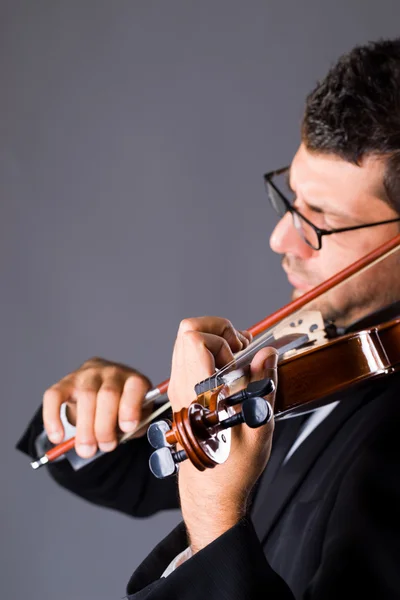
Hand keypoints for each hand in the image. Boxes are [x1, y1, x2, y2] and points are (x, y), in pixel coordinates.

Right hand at [42, 357, 151, 456]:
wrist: (104, 392)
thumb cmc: (123, 408)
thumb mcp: (137, 417)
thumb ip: (134, 427)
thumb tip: (121, 435)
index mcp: (133, 380)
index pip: (134, 386)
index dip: (130, 408)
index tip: (126, 428)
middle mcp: (112, 372)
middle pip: (108, 394)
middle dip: (105, 426)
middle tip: (105, 447)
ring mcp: (87, 374)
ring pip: (86, 396)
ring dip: (85, 428)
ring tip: (86, 449)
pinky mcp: (66, 382)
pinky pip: (54, 396)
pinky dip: (53, 417)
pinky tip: (57, 437)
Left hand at [168, 317, 276, 552]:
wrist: (208, 491)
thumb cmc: (233, 466)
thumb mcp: (258, 427)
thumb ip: (263, 385)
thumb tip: (267, 354)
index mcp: (198, 392)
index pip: (194, 338)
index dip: (222, 337)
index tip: (241, 357)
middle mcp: (181, 386)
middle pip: (187, 331)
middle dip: (219, 331)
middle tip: (241, 352)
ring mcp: (177, 388)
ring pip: (186, 342)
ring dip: (215, 342)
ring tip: (238, 364)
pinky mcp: (180, 393)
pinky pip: (188, 357)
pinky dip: (210, 355)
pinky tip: (229, 376)